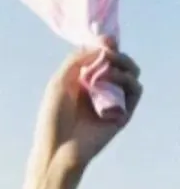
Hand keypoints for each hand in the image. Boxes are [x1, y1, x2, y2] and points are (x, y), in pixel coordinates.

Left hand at [34, 41, 141, 176]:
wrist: (58, 149)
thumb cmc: (53, 118)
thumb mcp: (59, 83)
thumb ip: (76, 61)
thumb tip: (100, 46)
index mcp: (83, 81)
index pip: (102, 57)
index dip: (105, 46)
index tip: (104, 39)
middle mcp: (100, 89)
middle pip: (119, 62)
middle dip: (115, 52)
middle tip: (108, 50)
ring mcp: (113, 100)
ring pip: (131, 73)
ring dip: (122, 63)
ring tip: (108, 65)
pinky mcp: (124, 113)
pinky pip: (134, 90)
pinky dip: (127, 80)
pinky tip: (111, 79)